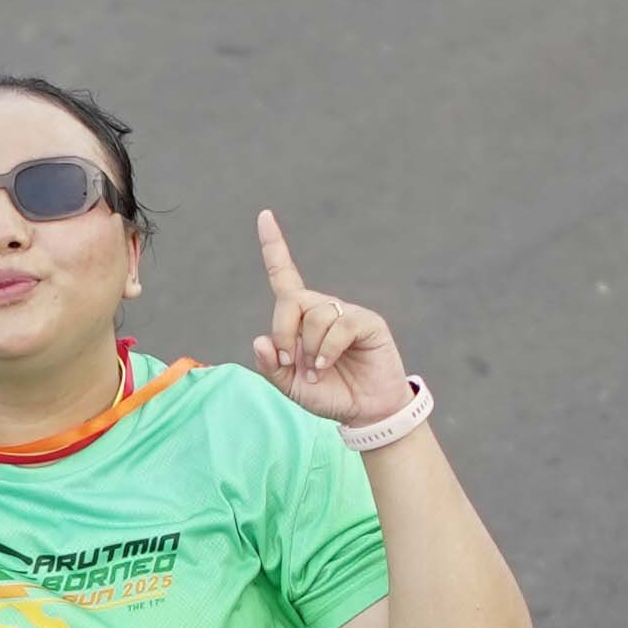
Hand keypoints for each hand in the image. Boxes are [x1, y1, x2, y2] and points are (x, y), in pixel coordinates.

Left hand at [252, 210, 409, 430]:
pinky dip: (327, 348)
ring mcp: (345, 313)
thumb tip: (260, 340)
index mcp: (300, 318)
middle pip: (291, 299)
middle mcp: (322, 309)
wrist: (365, 411)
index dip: (274, 246)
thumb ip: (271, 367)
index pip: (284, 276)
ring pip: (315, 315)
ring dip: (309, 348)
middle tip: (286, 360)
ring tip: (317, 370)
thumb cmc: (328, 394)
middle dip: (282, 331)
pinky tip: (327, 364)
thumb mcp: (290, 387)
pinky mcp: (367, 322)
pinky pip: (339, 325)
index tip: (264, 216)